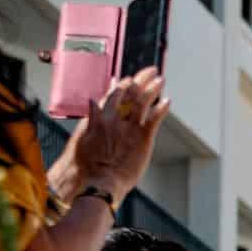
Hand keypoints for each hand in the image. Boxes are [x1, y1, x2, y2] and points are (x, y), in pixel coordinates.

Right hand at [62, 70, 168, 198]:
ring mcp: (130, 127)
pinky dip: (161, 108)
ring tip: (160, 80)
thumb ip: (92, 118)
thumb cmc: (90, 164)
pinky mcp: (143, 138)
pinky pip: (154, 118)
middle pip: (130, 94)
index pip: (112, 95)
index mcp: (100, 117)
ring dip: (153, 89)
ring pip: (143, 102)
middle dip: (141, 80)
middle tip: (150, 70)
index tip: (127, 78)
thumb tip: (92, 102)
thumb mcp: (84, 137)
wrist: (100, 180)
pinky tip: (168, 101)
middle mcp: (115, 118)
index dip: (121, 85)